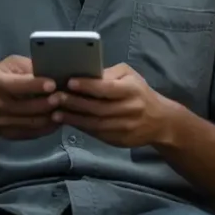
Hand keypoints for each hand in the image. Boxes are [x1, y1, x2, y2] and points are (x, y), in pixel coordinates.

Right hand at [0, 55, 60, 139]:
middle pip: (28, 107)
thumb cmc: (1, 80)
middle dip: (49, 102)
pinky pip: (34, 133)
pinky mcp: (11, 134)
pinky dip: (49, 126)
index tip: (53, 84)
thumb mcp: (9, 66)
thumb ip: (28, 67)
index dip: (36, 85)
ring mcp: (3, 123)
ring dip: (53, 115)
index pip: (18, 85)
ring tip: (66, 107)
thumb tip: (51, 70)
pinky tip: (59, 118)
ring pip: (34, 122)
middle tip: (65, 96)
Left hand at [53, 63, 174, 147]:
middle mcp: (130, 109)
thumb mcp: (131, 77)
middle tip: (55, 97)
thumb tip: (86, 74)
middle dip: (74, 103)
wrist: (160, 121)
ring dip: (73, 118)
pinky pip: (96, 133)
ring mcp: (124, 127)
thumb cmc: (140, 93)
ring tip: (55, 112)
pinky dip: (80, 127)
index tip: (69, 82)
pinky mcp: (119, 140)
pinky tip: (68, 121)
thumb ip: (110, 74)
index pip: (107, 88)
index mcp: (132, 90)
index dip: (88, 86)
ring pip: (95, 123)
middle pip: (98, 108)